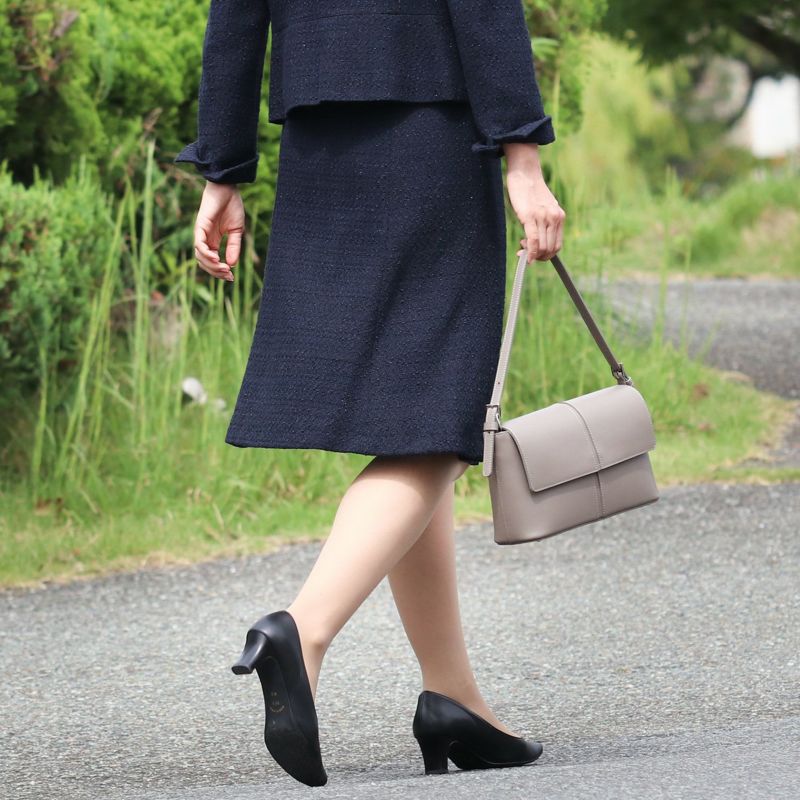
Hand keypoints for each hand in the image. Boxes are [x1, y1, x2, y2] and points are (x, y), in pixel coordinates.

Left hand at [192, 182, 245, 281]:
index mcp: (213, 241)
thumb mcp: (236, 231)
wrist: (227, 189)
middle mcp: (205, 240)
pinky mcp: (200, 226)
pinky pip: (199, 244)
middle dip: (216, 272)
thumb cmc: (232, 206)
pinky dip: (206, 254)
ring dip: (211, 265)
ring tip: (223, 268)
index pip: (213, 262)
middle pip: (205, 263)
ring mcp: (201, 234)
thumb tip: (232, 265)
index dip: (220, 272)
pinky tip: (216, 258)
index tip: (232, 277)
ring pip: (200, 256)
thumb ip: (234, 247)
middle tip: (228, 275)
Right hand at [504, 142, 565, 263]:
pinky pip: (534, 240)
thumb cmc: (530, 191)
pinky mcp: (530, 216)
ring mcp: (543, 217)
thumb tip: (537, 242)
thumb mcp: (543, 207)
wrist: (525, 172)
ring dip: (532, 254)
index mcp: (559, 217)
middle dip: (538, 257)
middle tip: (525, 251)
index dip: (546, 255)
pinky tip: (525, 256)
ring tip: (522, 246)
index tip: (535, 255)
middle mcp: (554, 218)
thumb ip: (544, 222)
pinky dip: (530, 252)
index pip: (557, 245)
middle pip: (550, 249)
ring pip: (542, 247)